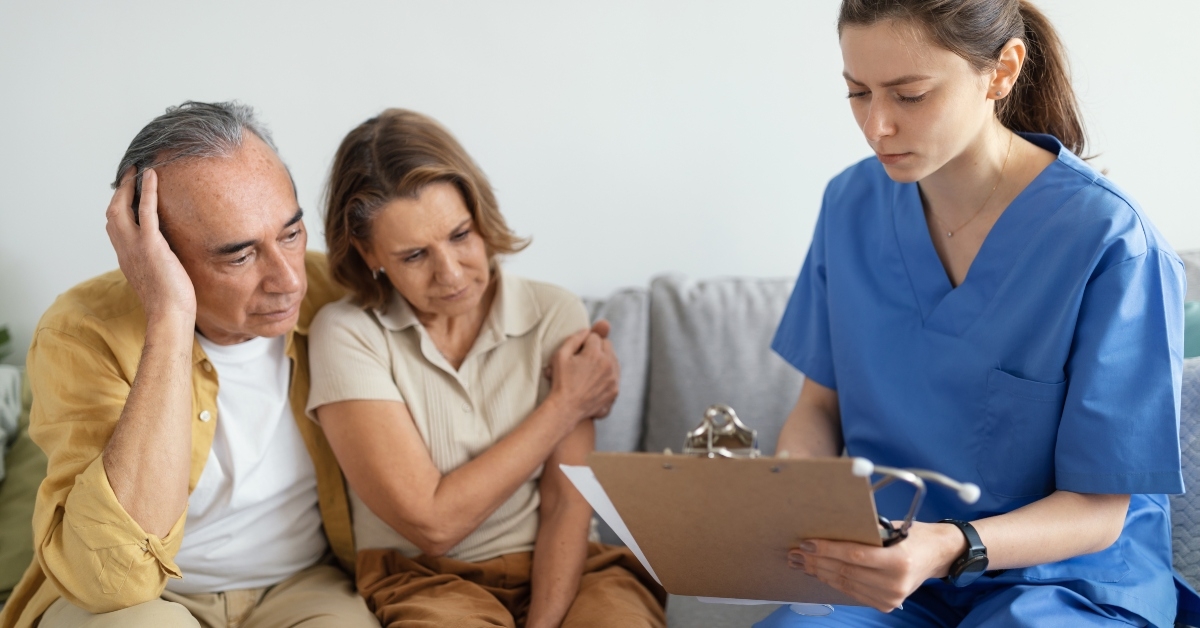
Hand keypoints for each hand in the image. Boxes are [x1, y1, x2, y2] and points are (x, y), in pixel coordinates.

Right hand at [105, 169, 196, 325]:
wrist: (169, 315)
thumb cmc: (170, 303)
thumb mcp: (158, 278)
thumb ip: (157, 263)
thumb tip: (169, 257)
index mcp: (126, 257)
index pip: (115, 227)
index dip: (119, 209)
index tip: (126, 196)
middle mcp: (125, 250)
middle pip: (112, 213)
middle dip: (119, 191)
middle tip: (129, 174)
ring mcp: (135, 247)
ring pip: (121, 208)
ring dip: (129, 186)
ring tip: (138, 169)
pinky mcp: (151, 245)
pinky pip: (146, 211)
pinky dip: (148, 191)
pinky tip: (152, 175)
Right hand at [547, 320, 619, 422]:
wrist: (566, 409)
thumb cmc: (560, 382)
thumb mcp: (560, 356)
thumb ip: (574, 339)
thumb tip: (586, 330)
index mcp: (594, 354)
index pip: (594, 337)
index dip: (584, 343)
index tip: (577, 352)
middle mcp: (608, 364)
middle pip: (607, 345)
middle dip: (597, 349)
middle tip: (584, 359)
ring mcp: (614, 379)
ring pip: (614, 359)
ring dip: (604, 360)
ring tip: (590, 369)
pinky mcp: (615, 391)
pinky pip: (616, 375)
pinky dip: (608, 374)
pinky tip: (596, 379)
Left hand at [787, 522, 964, 611]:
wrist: (938, 555)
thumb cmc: (913, 535)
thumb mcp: (892, 528)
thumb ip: (865, 533)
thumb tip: (828, 529)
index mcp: (898, 560)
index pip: (854, 555)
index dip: (827, 550)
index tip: (806, 543)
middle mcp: (895, 582)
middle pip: (845, 571)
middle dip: (816, 561)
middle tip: (795, 553)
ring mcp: (891, 597)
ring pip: (845, 583)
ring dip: (820, 572)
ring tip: (801, 562)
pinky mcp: (886, 604)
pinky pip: (852, 592)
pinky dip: (833, 582)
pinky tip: (819, 573)